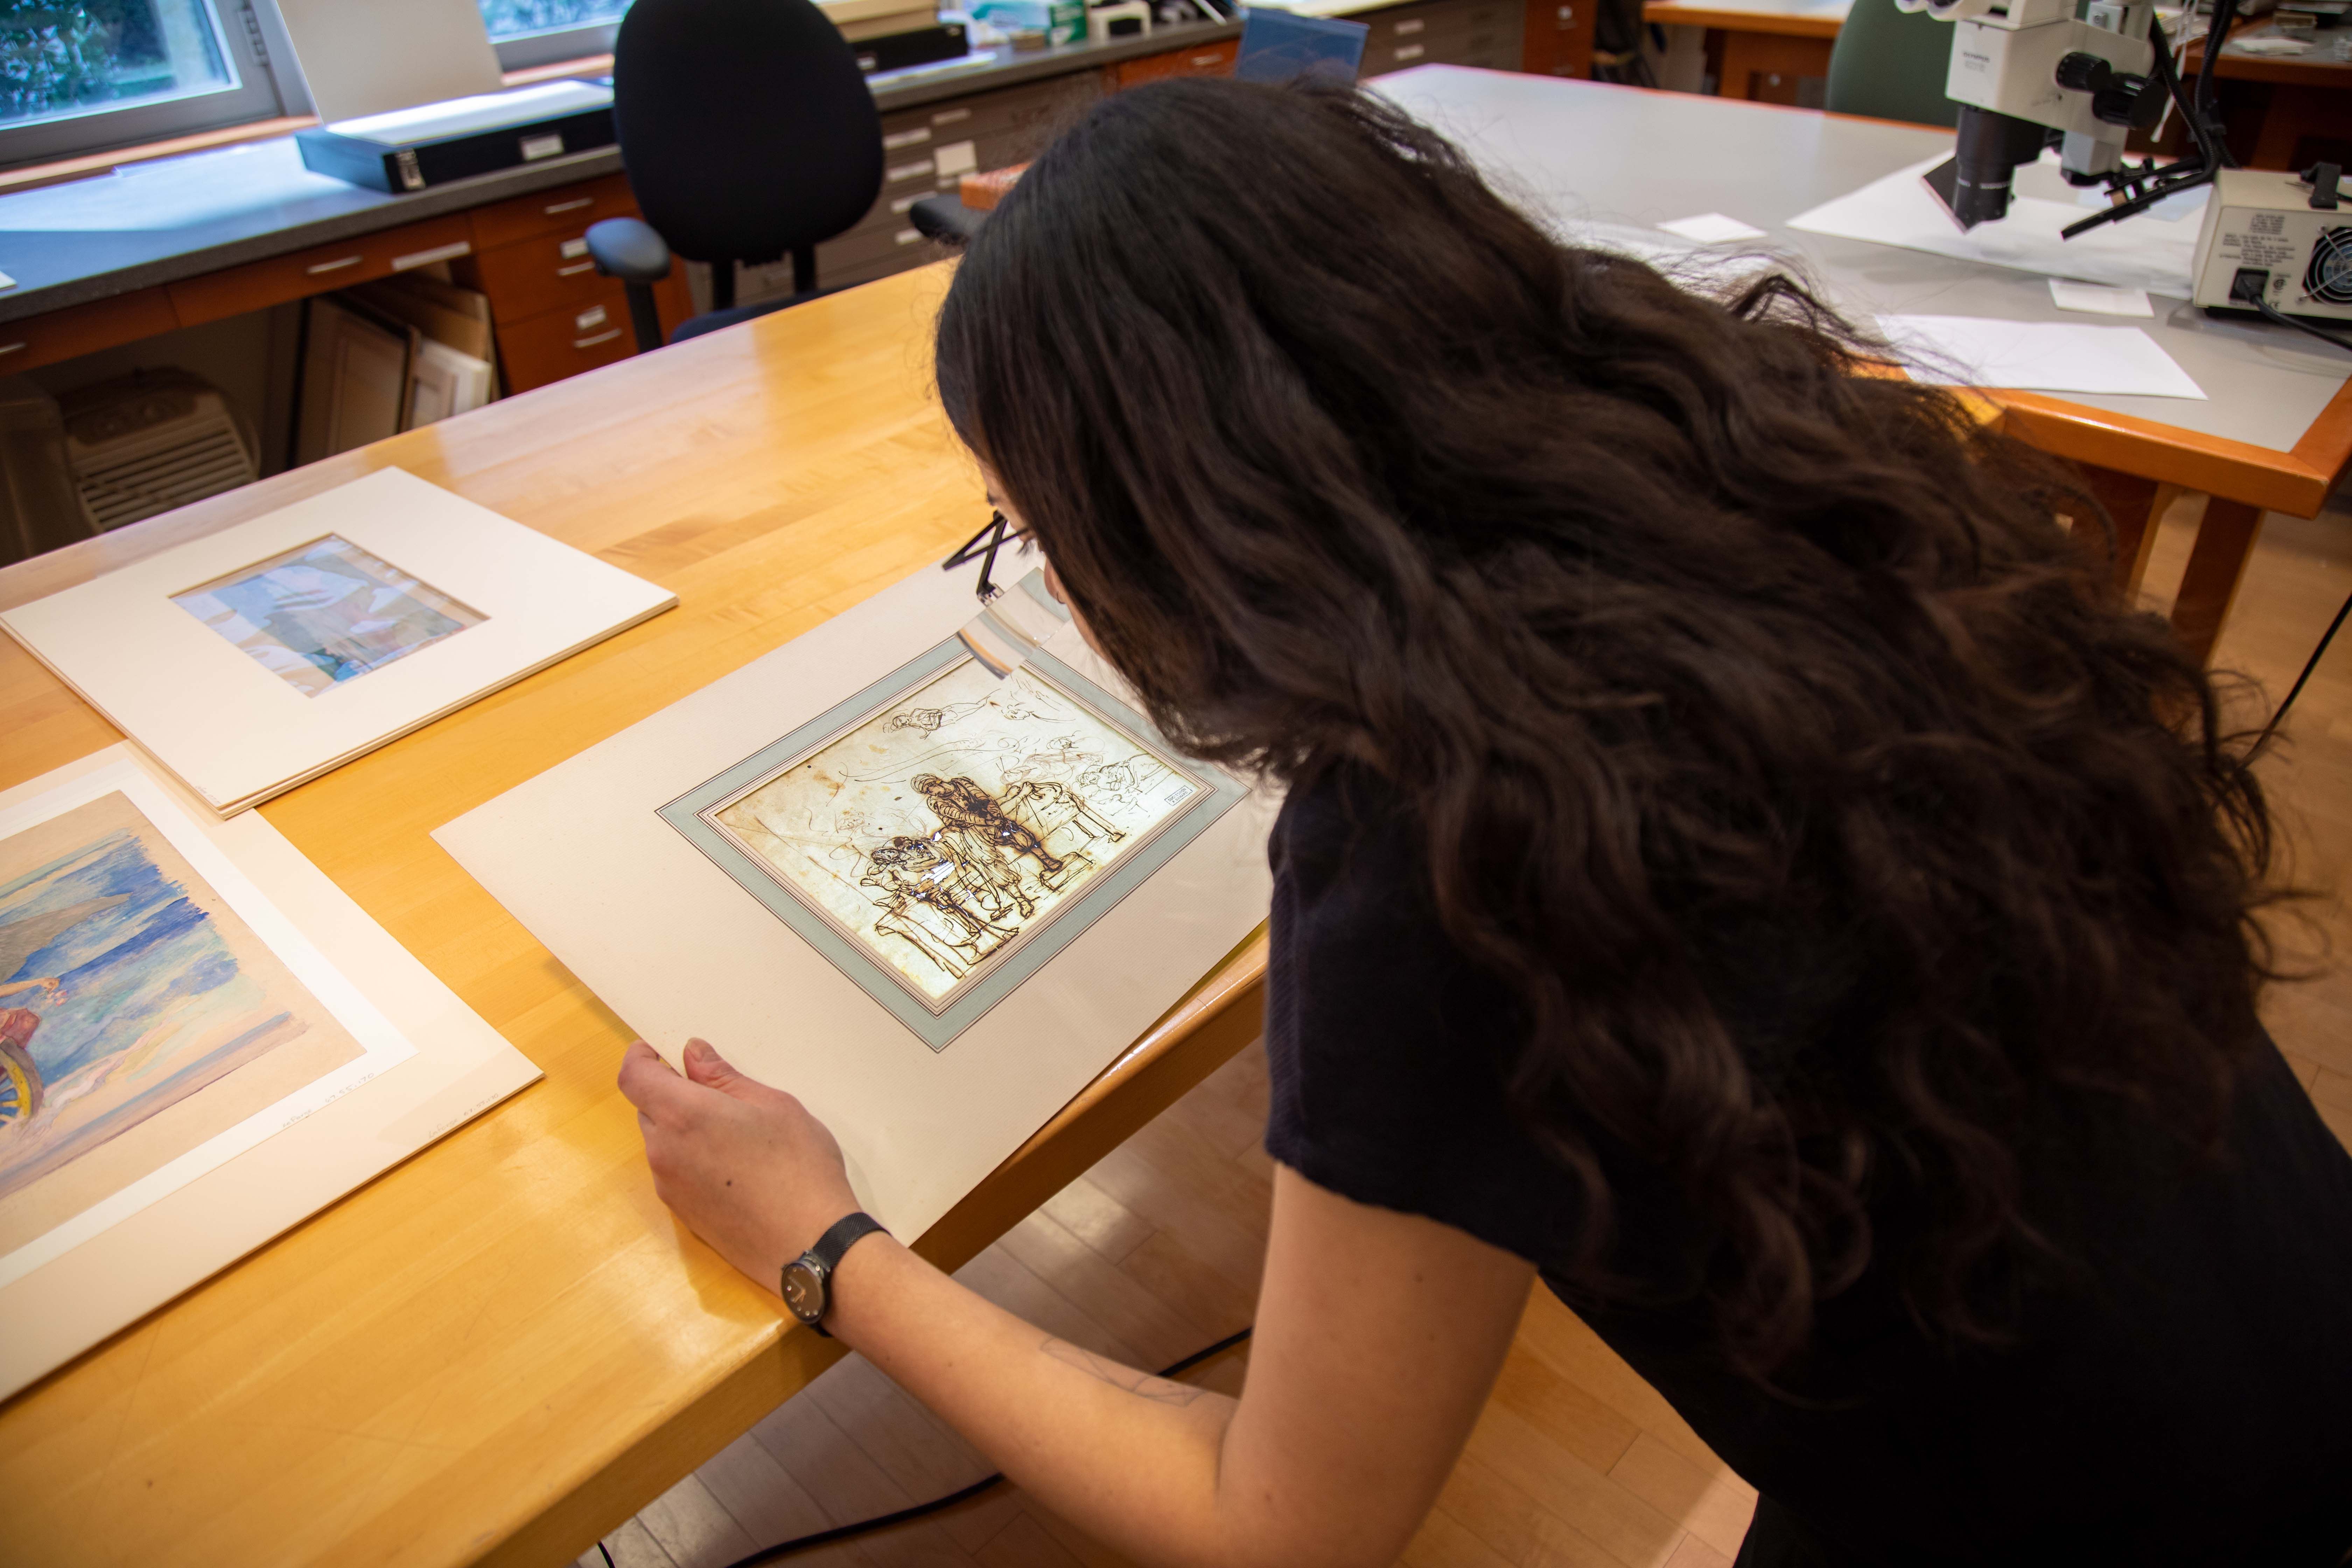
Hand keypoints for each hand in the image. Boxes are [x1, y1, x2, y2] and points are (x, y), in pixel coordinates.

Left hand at [616, 1038, 861, 1295]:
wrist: (809, 1244)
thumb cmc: (799, 1170)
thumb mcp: (773, 1105)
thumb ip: (724, 1078)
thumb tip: (693, 1056)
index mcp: (683, 1115)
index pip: (633, 1077)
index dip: (640, 1058)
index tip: (658, 1051)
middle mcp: (665, 1151)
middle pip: (647, 1109)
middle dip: (672, 1094)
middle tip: (717, 1094)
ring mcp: (670, 1187)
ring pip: (663, 1142)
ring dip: (684, 1129)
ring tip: (735, 1135)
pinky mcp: (682, 1214)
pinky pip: (674, 1172)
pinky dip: (692, 1159)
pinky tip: (735, 1168)